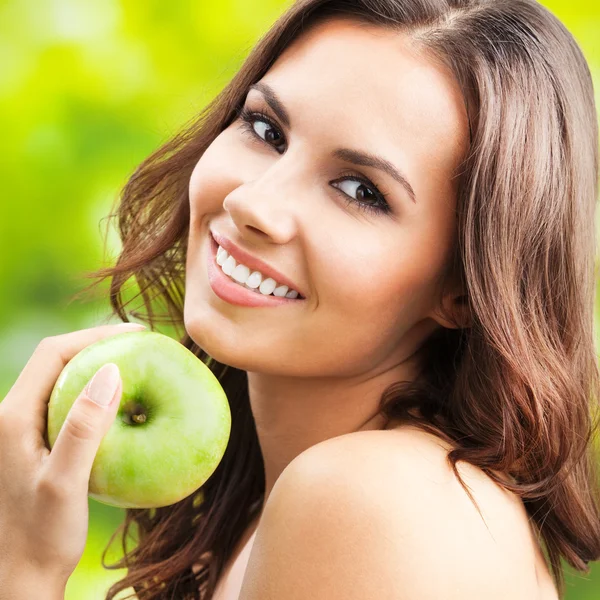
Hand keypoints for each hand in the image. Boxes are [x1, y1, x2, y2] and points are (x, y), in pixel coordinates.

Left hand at [0, 323, 145, 585]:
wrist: (18, 576)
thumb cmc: (39, 538)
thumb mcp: (63, 484)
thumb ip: (83, 428)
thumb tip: (112, 371)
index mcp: (11, 416)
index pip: (54, 353)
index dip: (96, 334)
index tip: (139, 334)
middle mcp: (11, 415)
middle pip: (58, 359)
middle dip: (100, 344)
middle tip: (143, 344)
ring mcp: (23, 428)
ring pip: (63, 378)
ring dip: (99, 366)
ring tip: (138, 363)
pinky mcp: (36, 441)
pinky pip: (68, 401)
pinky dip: (97, 391)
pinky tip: (123, 402)